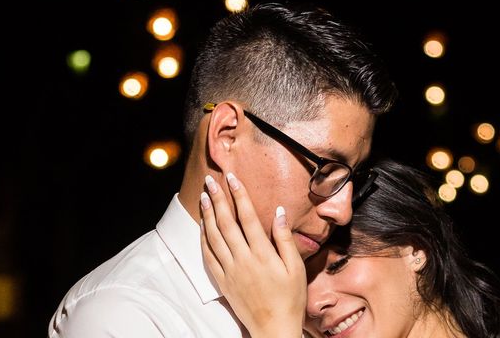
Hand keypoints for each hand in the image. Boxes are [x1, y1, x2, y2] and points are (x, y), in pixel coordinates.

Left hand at [200, 172, 305, 337]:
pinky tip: (203, 226)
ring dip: (207, 214)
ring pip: (213, 237)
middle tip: (210, 180)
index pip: (247, 216)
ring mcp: (230, 271)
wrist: (273, 328)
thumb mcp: (295, 267)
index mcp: (262, 254)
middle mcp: (243, 259)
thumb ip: (284, 239)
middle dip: (217, 198)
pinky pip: (208, 256)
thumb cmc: (290, 297)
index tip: (232, 177)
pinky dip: (203, 238)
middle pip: (226, 222)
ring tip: (203, 196)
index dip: (239, 194)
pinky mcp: (222, 281)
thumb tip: (278, 212)